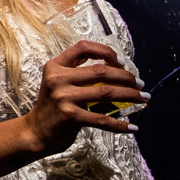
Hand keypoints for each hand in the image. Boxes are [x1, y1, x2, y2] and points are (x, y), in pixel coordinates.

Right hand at [23, 40, 148, 154]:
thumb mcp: (57, 81)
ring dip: (130, 96)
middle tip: (140, 84)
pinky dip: (120, 124)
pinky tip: (132, 127)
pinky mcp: (71, 117)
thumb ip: (76, 71)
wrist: (36, 131)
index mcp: (55, 66)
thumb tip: (111, 65)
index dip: (105, 51)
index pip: (83, 48)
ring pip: (106, 93)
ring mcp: (64, 98)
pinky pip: (102, 119)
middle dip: (126, 77)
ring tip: (143, 99)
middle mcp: (58, 79)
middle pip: (101, 71)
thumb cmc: (52, 106)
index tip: (121, 62)